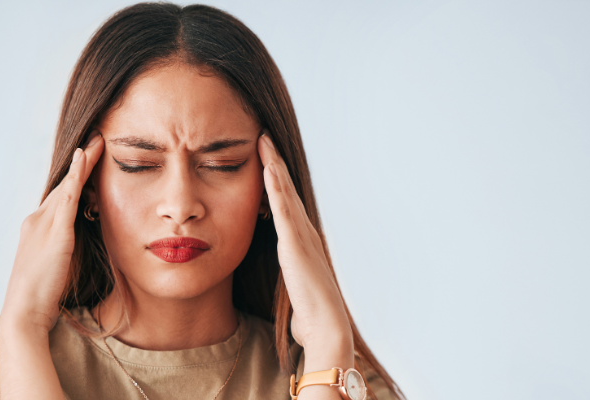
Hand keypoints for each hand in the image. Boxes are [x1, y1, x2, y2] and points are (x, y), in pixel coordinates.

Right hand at [0, 132, 103, 332]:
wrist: (24, 313)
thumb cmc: (43, 298)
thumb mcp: (58, 269)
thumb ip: (68, 252)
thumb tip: (84, 244)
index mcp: (36, 231)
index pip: (59, 198)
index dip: (74, 178)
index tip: (88, 160)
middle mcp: (36, 222)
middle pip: (62, 187)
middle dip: (80, 163)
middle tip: (97, 139)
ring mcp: (42, 225)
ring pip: (66, 186)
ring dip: (82, 162)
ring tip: (98, 141)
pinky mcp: (54, 233)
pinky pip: (67, 197)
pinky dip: (76, 175)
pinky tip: (85, 158)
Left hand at [257, 133, 353, 367]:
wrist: (326, 326)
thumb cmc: (310, 315)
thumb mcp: (296, 288)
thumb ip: (291, 278)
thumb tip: (291, 283)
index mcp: (301, 242)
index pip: (286, 204)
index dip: (276, 181)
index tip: (265, 159)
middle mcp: (304, 233)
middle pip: (286, 190)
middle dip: (275, 162)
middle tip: (263, 137)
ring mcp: (301, 236)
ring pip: (285, 192)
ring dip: (274, 165)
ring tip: (263, 141)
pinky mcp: (294, 244)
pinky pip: (282, 208)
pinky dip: (276, 186)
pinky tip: (268, 167)